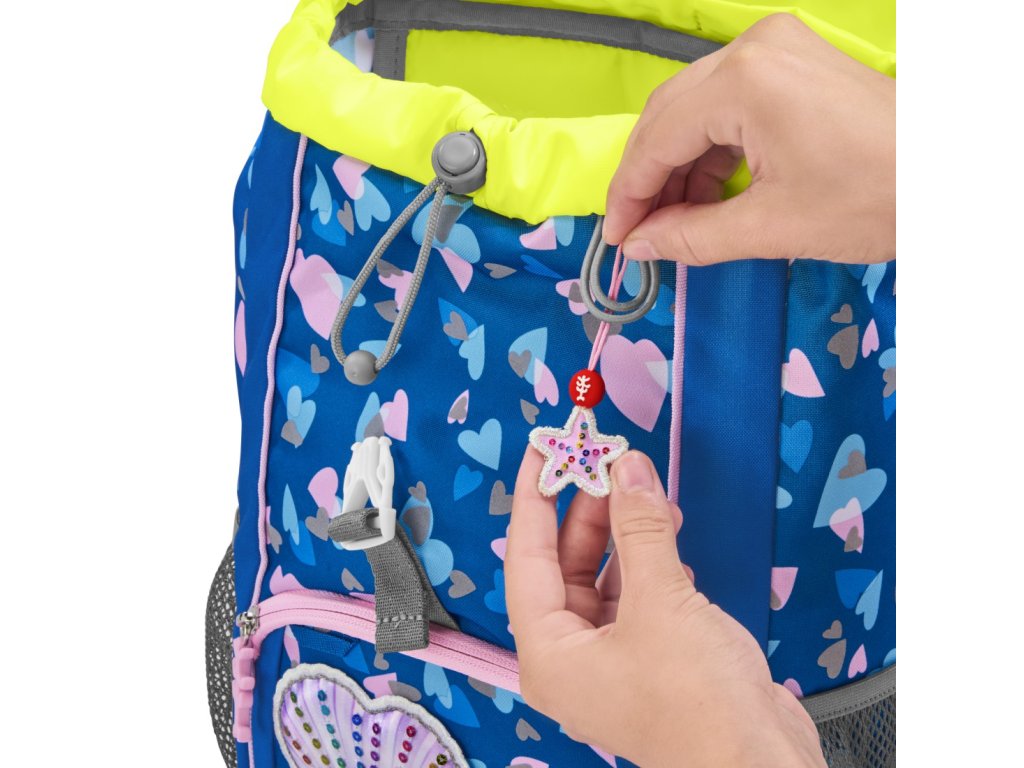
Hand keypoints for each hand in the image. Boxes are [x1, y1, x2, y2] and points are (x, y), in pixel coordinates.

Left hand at [506, 448, 824, 766]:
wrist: (760, 765)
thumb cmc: (697, 700)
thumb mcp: (662, 600)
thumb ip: (639, 529)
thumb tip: (626, 469)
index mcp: (549, 653)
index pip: (527, 557)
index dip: (536, 498)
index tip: (545, 449)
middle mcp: (571, 659)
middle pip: (565, 565)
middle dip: (588, 511)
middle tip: (608, 462)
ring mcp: (612, 661)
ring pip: (604, 578)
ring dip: (624, 533)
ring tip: (643, 489)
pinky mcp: (652, 660)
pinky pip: (636, 597)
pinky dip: (649, 562)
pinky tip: (666, 535)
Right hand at [604, 13, 894, 265]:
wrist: (955, 177)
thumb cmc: (875, 197)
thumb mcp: (773, 227)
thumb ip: (692, 236)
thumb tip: (640, 246)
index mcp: (744, 80)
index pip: (657, 138)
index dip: (629, 195)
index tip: (619, 239)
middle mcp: (752, 49)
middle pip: (668, 115)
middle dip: (649, 179)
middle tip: (640, 233)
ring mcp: (776, 49)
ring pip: (694, 109)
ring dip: (678, 166)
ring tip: (675, 222)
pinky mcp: (793, 63)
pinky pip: (728, 104)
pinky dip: (712, 150)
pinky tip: (709, 194)